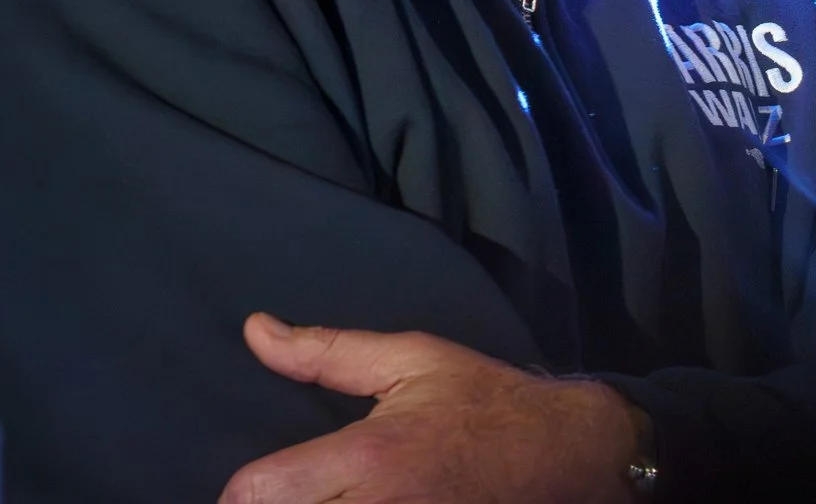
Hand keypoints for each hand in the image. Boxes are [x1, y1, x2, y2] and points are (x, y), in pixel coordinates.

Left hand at [219, 314, 642, 503]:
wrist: (569, 453)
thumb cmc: (485, 403)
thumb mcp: (412, 361)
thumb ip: (327, 351)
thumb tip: (254, 330)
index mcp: (367, 457)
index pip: (255, 491)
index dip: (246, 490)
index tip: (262, 484)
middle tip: (297, 494)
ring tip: (328, 500)